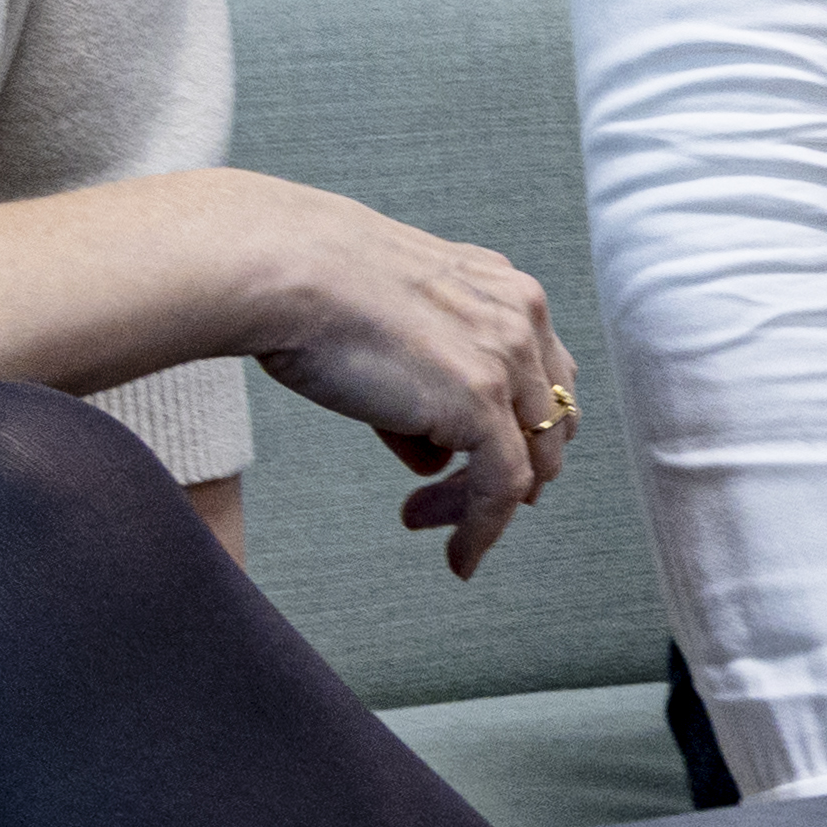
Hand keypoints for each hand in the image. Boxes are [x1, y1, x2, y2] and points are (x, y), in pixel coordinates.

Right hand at [234, 185, 578, 576]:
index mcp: (504, 288)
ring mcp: (507, 359)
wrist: (282, 268)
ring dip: (482, 506)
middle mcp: (521, 318)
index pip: (538, 379)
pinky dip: (484, 531)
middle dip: (503, 471)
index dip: (513, 430)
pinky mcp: (482, 400)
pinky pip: (504, 488)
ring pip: (528, 460)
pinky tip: (459, 559)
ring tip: (422, 522)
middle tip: (444, 503)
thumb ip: (428, 383)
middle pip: (544, 423)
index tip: (461, 463)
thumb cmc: (309, 286)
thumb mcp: (392, 326)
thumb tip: (434, 457)